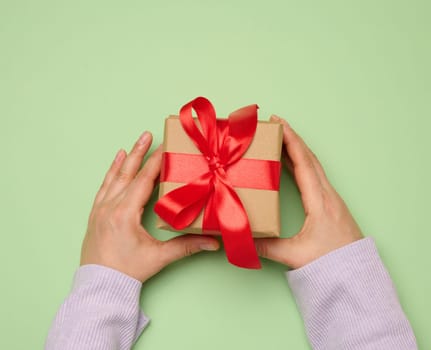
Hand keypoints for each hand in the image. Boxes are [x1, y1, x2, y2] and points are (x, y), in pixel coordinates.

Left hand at [80, 132, 219, 281]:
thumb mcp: (159, 257)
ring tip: (133, 143)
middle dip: (139, 152)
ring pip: (115, 177)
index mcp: (125, 213)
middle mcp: (111, 206)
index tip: (164, 146)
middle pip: (129, 173)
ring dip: (125, 159)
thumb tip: (213, 242)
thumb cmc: (127, 271)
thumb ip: (186, 246)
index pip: (144, 180)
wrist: (100, 286)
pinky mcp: (96, 214)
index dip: (156, 162)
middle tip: (147, 134)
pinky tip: (115, 162)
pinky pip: (104, 187)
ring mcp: (100, 209)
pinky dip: (111, 173)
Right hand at [255, 117, 362, 268]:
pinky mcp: (330, 204)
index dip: (291, 141)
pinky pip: (315, 175)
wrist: (355, 274)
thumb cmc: (330, 263)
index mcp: (319, 201)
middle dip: (292, 138)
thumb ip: (266, 247)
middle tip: (276, 124)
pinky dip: (302, 163)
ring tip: (280, 138)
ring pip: (313, 165)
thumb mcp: (294, 255)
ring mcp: (331, 198)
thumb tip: (242, 239)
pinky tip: (292, 164)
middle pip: (310, 158)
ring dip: (297, 149)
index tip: (280, 123)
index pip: (304, 163)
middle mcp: (327, 194)